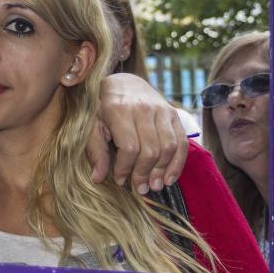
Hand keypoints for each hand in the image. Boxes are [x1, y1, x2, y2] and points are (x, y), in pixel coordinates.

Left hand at [90, 73, 187, 192]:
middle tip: (140, 189)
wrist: (124, 82)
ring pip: (168, 147)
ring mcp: (161, 109)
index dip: (125, 168)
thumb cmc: (103, 107)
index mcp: (119, 109)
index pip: (129, 147)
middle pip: (150, 150)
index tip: (120, 180)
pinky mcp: (173, 113)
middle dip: (144, 173)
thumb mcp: (92, 125)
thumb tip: (98, 178)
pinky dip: (178, 162)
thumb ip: (96, 150)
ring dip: (162, 171)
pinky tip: (169, 177)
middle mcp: (143, 108)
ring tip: (154, 186)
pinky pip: (181, 141)